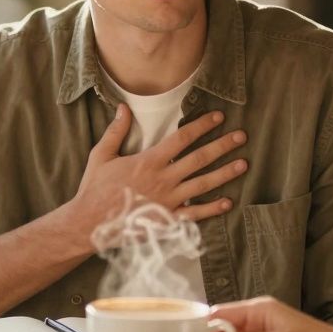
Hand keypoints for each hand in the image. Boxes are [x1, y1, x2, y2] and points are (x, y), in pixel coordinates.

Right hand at [65, 105, 247, 236]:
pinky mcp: (167, 220)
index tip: (218, 117)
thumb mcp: (101, 155)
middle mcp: (163, 179)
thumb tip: (123, 108)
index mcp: (149, 161)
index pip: (182, 138)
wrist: (88, 223)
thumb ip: (115, 131)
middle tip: (241, 136)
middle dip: (222, 146)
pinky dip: (212, 209)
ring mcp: (168, 201)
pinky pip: (194, 214)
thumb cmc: (94, 189)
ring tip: (243, 164)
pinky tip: (228, 202)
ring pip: (203, 185)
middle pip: (199, 159)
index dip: (202, 125)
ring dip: (225, 174)